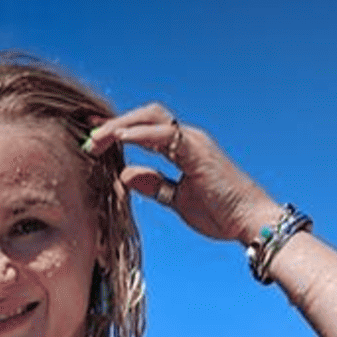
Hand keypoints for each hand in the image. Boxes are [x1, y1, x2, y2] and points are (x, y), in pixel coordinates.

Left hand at [85, 104, 278, 243]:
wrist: (249, 221)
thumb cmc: (220, 213)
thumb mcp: (177, 199)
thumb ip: (154, 185)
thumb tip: (124, 175)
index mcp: (183, 148)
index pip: (146, 128)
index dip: (119, 130)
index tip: (93, 139)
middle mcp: (188, 139)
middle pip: (145, 115)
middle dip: (115, 123)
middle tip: (88, 136)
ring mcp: (194, 142)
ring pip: (151, 118)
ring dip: (121, 126)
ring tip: (96, 137)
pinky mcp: (198, 152)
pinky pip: (165, 135)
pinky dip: (140, 133)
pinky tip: (119, 139)